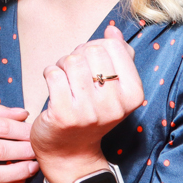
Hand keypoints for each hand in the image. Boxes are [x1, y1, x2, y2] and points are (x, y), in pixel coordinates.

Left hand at [30, 24, 144, 182]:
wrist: (70, 152)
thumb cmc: (91, 113)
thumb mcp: (114, 89)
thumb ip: (118, 57)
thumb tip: (113, 30)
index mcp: (133, 95)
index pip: (113, 47)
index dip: (98, 46)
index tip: (93, 62)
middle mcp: (114, 104)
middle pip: (91, 50)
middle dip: (78, 54)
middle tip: (75, 72)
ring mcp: (89, 111)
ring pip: (70, 60)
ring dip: (62, 64)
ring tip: (64, 80)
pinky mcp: (63, 115)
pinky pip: (52, 73)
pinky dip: (49, 74)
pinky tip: (53, 87)